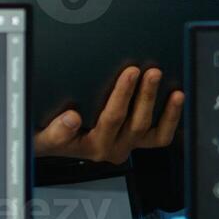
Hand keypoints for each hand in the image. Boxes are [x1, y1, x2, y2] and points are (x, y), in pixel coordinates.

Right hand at [32, 66, 182, 162]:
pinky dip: (171, 117)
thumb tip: (71, 119)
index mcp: (92, 146)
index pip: (111, 119)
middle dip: (145, 94)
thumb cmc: (49, 136)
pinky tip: (177, 96)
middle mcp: (113, 148)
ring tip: (164, 81)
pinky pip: (160, 135)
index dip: (123, 96)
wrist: (54, 144)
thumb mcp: (42, 136)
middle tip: (150, 70)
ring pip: (151, 130)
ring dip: (161, 105)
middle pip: (136, 122)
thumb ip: (55, 132)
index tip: (129, 74)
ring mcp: (128, 144)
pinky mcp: (139, 141)